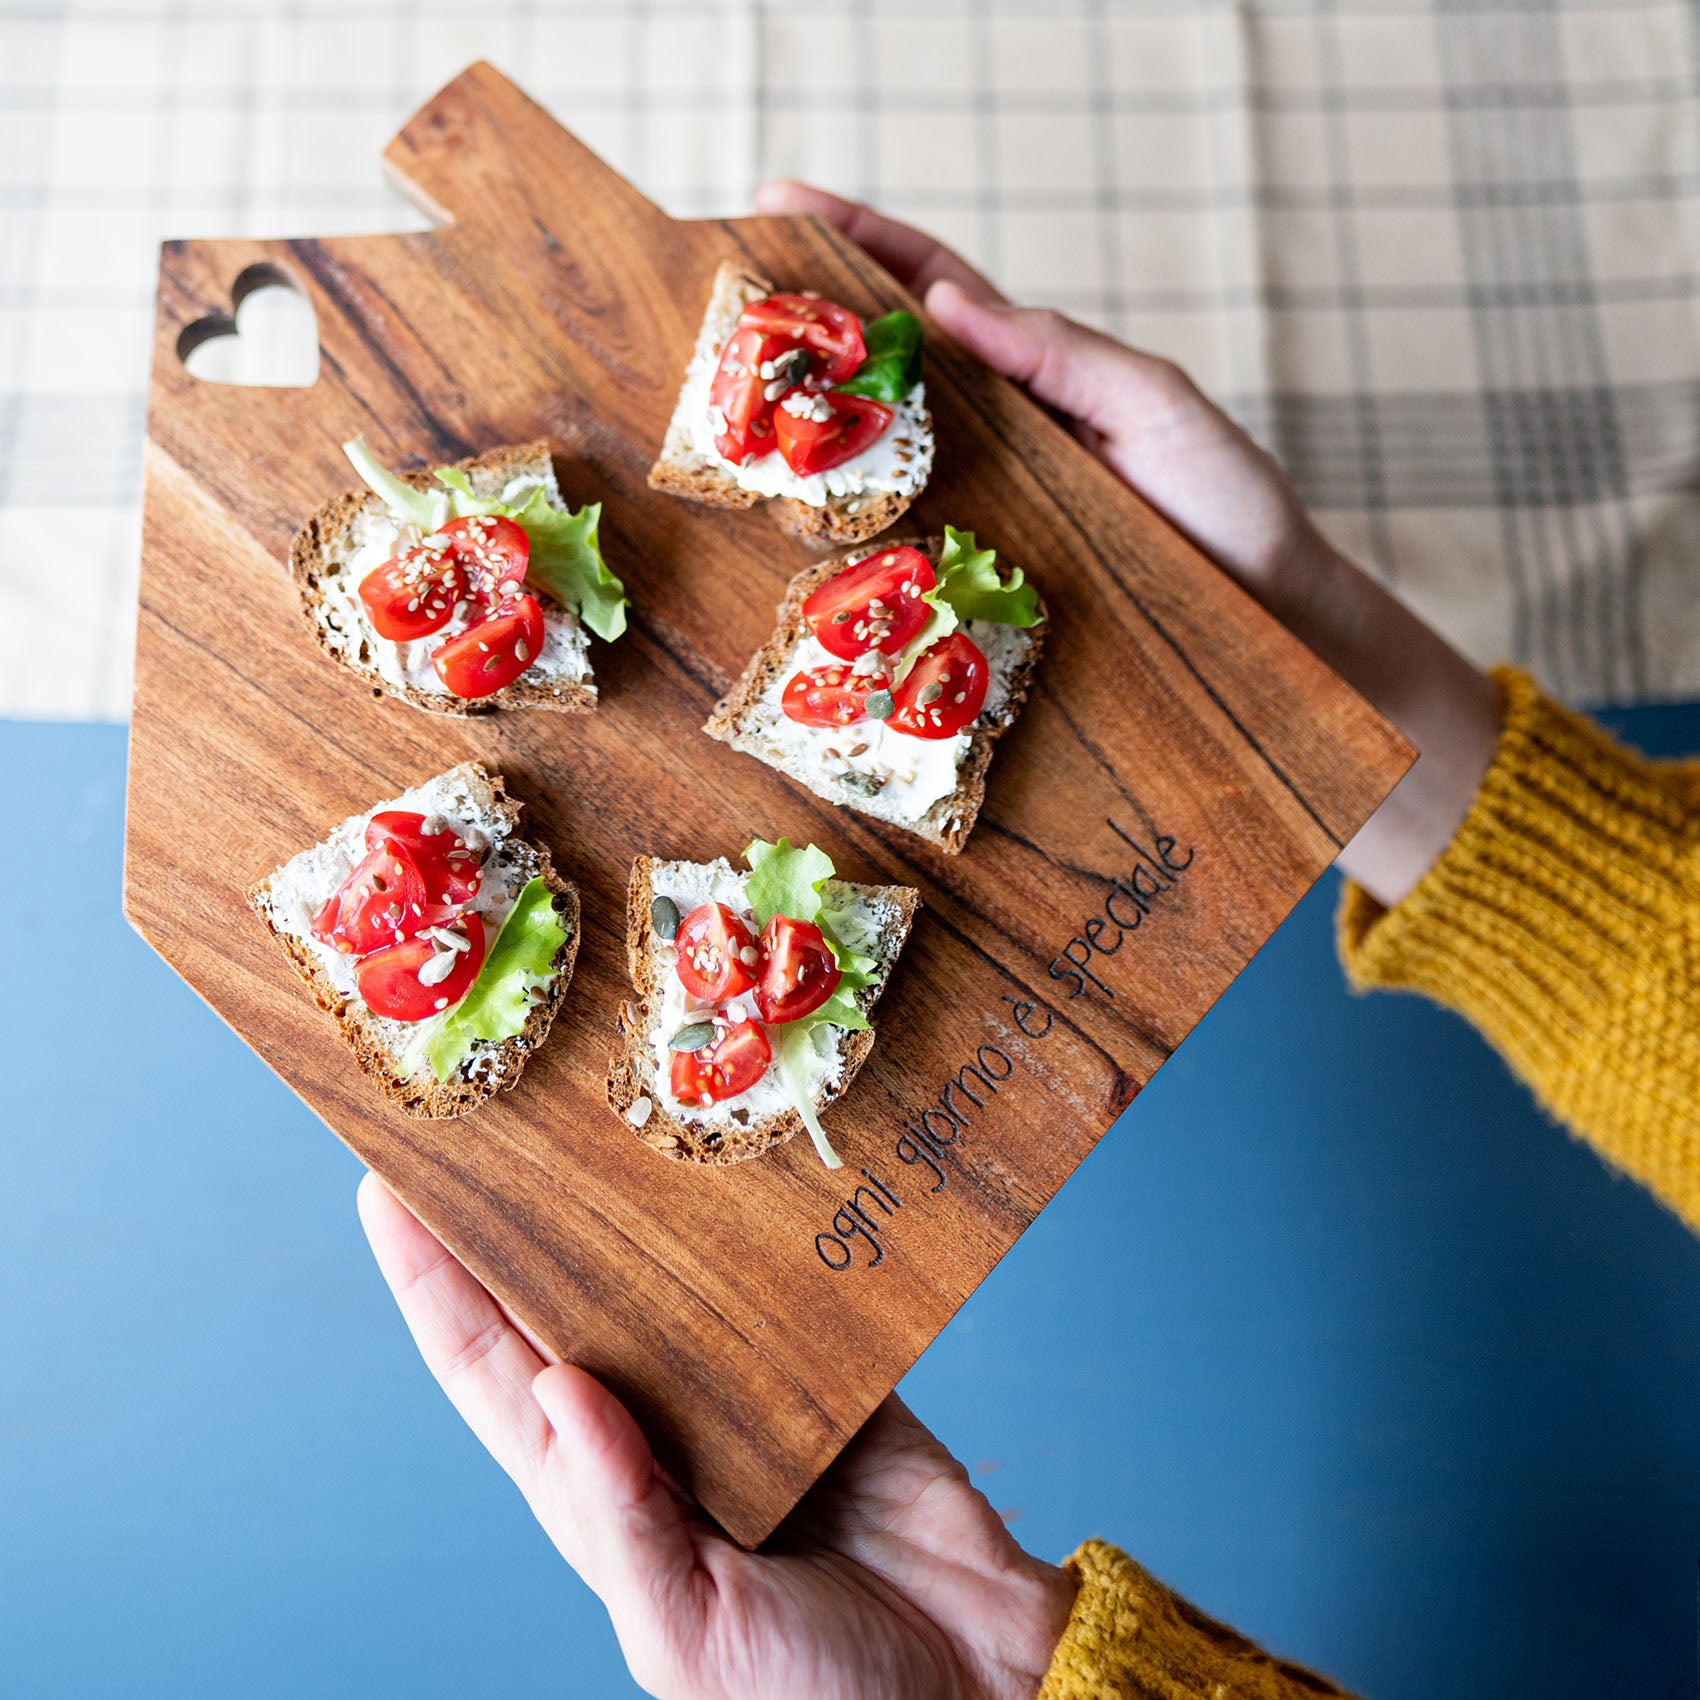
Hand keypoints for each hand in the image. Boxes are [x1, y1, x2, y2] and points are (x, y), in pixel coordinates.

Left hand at [357, 1174, 1075, 1699]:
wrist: (983, 1694)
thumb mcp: (689, 1628)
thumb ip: (623, 1516)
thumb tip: (555, 1384)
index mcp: (595, 1496)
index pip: (488, 1370)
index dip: (432, 1283)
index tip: (385, 1188)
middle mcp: (655, 1430)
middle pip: (566, 1301)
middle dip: (521, 1217)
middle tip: (486, 1115)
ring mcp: (744, 1396)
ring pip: (670, 1279)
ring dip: (634, 1205)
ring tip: (598, 1116)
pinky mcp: (834, 1374)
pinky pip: (788, 1284)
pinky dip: (764, 1229)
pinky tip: (741, 1166)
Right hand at [755, 181, 1502, 908]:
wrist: (1276, 621)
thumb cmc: (1230, 505)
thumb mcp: (1156, 407)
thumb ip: (1062, 354)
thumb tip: (947, 302)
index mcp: (1037, 378)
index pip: (936, 292)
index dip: (859, 244)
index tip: (777, 205)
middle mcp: (998, 440)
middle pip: (885, 370)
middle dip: (804, 328)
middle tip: (719, 299)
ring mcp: (983, 513)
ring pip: (880, 462)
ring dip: (805, 434)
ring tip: (725, 402)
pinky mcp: (980, 588)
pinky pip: (903, 552)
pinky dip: (846, 538)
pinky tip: (789, 533)